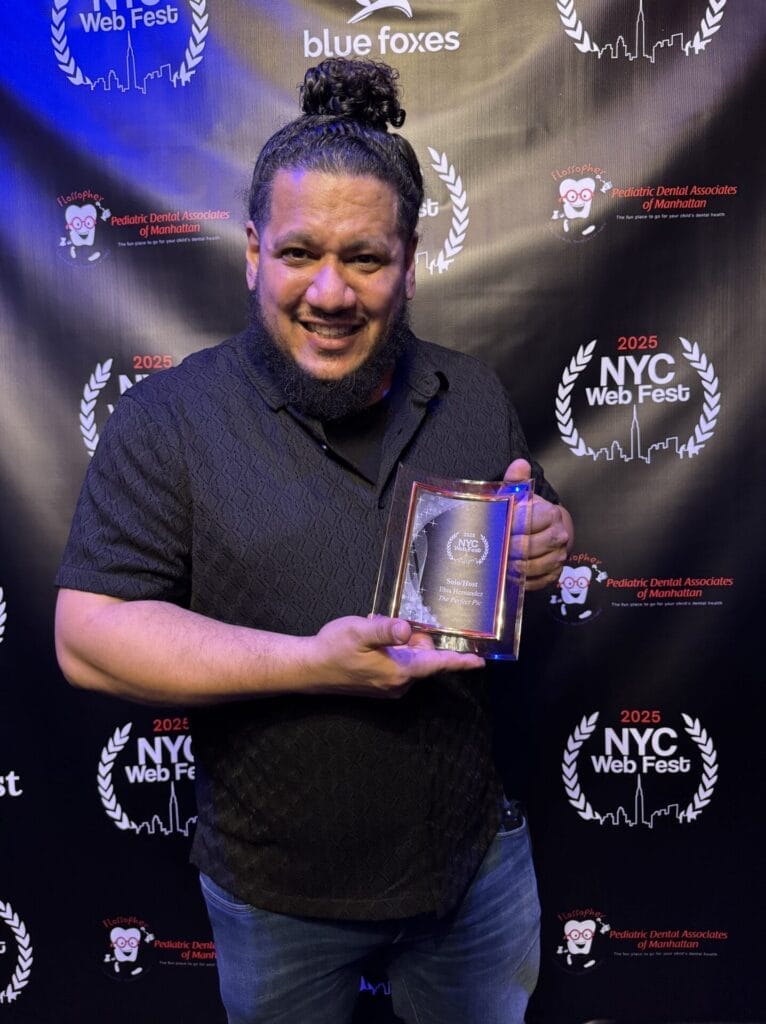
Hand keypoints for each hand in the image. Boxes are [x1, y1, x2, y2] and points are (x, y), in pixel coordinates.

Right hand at [308, 615, 484, 698]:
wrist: (310, 669)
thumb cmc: (334, 648)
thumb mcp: (360, 631)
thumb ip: (386, 629)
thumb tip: (408, 629)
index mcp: (399, 672)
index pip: (437, 665)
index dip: (459, 661)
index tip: (480, 661)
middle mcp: (399, 683)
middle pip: (424, 658)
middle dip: (416, 638)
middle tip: (393, 623)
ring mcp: (389, 686)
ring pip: (410, 660)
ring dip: (401, 643)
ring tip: (376, 629)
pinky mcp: (380, 685)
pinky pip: (397, 665)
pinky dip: (392, 650)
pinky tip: (372, 639)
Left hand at [503, 459, 572, 590]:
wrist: (548, 530)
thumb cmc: (529, 512)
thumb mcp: (521, 495)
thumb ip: (517, 481)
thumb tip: (519, 463)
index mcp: (550, 514)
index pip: (528, 522)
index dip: (510, 527)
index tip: (496, 530)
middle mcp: (558, 536)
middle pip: (531, 547)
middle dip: (510, 550)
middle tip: (493, 552)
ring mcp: (558, 556)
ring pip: (536, 566)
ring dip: (515, 568)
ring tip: (498, 566)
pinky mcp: (554, 574)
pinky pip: (539, 582)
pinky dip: (523, 582)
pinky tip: (509, 579)